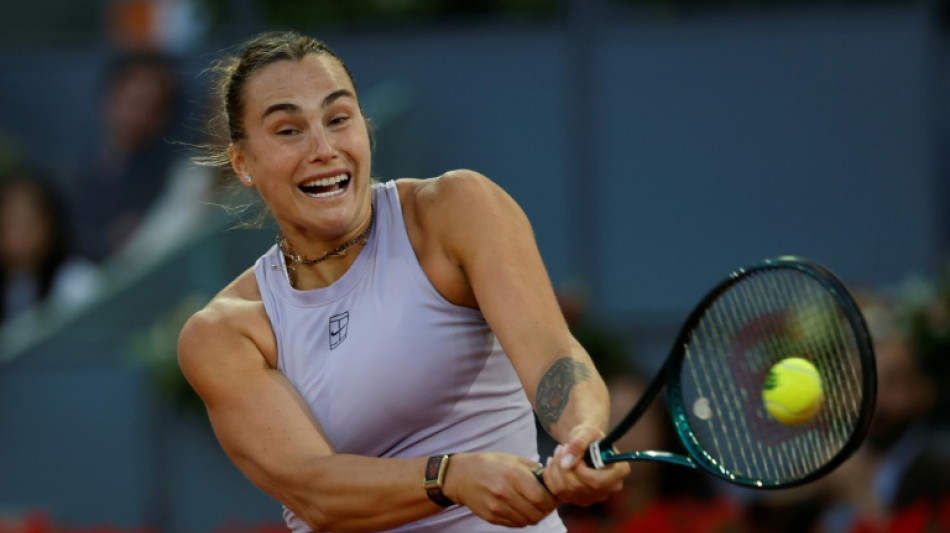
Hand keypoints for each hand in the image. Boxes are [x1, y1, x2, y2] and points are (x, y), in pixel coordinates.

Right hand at [442, 452, 558, 527]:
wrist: (461, 476)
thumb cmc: (489, 464)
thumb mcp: (512, 459)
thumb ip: (533, 469)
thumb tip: (552, 479)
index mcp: (513, 475)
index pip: (542, 497)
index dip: (551, 500)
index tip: (552, 496)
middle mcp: (505, 493)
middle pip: (536, 513)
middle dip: (545, 510)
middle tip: (545, 503)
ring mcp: (497, 507)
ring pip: (527, 521)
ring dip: (534, 515)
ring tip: (533, 506)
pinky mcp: (491, 517)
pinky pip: (515, 524)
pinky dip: (522, 519)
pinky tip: (520, 509)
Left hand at [539, 425, 629, 506]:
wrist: (584, 443)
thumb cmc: (590, 436)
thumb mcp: (586, 432)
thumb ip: (578, 443)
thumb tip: (567, 463)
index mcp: (619, 471)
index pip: (598, 481)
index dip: (580, 470)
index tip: (574, 454)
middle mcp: (610, 488)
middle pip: (579, 487)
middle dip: (563, 467)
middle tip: (561, 448)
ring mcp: (595, 497)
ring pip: (566, 491)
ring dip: (556, 469)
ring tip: (559, 452)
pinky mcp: (580, 500)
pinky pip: (559, 493)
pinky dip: (551, 476)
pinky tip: (555, 463)